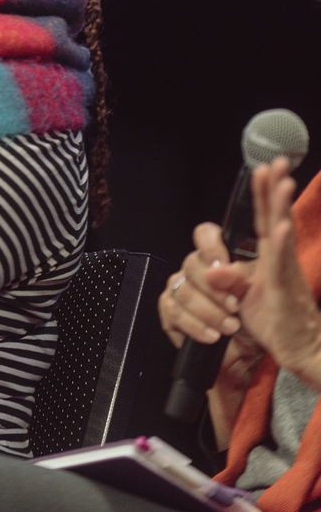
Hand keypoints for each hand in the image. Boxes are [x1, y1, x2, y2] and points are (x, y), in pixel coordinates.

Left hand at [236, 159, 320, 387]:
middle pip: (276, 217)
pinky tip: (281, 228)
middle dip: (276, 188)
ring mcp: (285, 273)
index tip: (262, 168)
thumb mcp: (244, 297)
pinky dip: (282, 245)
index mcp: (270, 257)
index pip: (264, 219)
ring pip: (281, 233)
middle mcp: (279, 260)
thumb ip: (229, 279)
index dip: (263, 194)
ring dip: (281, 207)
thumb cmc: (276, 321)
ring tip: (283, 182)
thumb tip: (212, 270)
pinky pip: (282, 264)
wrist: (299, 350)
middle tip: (279, 161)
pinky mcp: (285, 291)